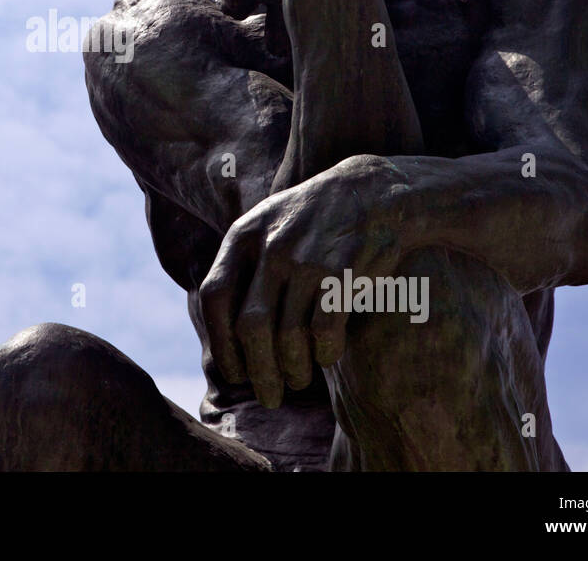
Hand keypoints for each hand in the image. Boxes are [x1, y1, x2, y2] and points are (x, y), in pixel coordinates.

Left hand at [199, 155, 402, 407]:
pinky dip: (323, 353)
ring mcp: (306, 259)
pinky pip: (324, 330)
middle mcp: (270, 247)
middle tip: (269, 396)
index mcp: (243, 236)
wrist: (373, 191)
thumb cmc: (313, 223)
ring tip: (297, 381)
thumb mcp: (267, 227)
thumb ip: (242, 268)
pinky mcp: (342, 271)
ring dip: (291, 369)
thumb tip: (219, 333)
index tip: (233, 372)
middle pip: (249, 327)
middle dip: (257, 371)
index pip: (214, 298)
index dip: (220, 342)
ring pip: (286, 335)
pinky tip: (326, 358)